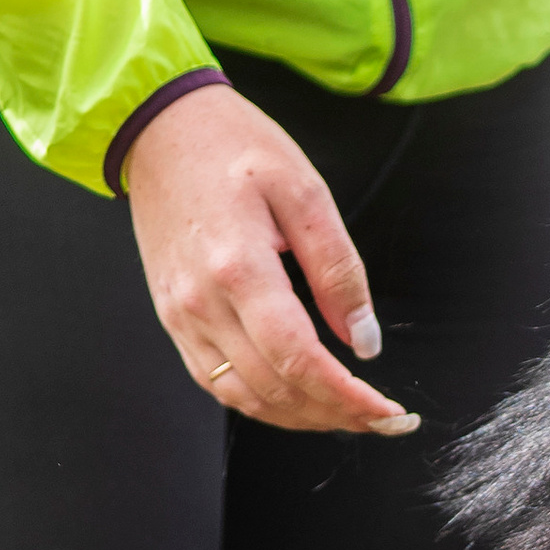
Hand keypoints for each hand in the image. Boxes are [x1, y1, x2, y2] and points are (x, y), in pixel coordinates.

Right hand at [120, 85, 415, 436]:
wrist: (160, 129)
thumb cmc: (233, 147)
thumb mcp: (305, 192)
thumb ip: (339, 270)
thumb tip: (363, 341)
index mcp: (239, 268)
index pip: (300, 360)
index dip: (349, 398)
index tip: (389, 412)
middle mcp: (201, 302)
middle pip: (275, 390)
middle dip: (336, 415)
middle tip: (383, 419)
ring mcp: (180, 316)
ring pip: (245, 397)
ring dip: (301, 419)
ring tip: (348, 416)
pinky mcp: (173, 319)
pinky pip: (217, 382)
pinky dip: (262, 403)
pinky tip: (299, 399)